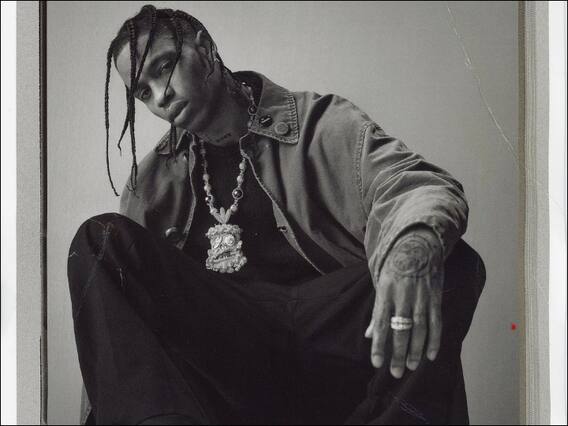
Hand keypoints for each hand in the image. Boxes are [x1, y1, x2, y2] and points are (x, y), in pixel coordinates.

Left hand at [364, 226, 443, 378]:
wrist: (417, 244)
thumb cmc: (394, 267)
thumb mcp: (380, 284)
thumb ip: (377, 310)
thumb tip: (370, 335)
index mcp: (385, 293)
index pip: (381, 323)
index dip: (379, 345)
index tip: (376, 363)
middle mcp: (403, 296)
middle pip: (400, 330)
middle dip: (397, 353)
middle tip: (395, 372)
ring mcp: (420, 297)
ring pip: (419, 330)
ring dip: (415, 351)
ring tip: (410, 366)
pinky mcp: (435, 297)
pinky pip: (436, 323)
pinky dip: (434, 340)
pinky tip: (430, 355)